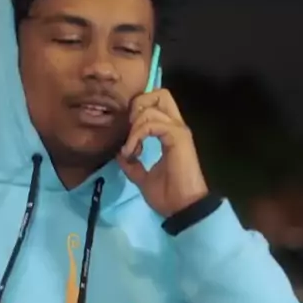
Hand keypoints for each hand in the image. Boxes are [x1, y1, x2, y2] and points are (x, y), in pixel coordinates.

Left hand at [117, 89, 209, 217]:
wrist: (183, 209)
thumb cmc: (168, 195)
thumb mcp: (142, 177)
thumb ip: (132, 164)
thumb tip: (119, 153)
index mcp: (170, 133)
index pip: (156, 104)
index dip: (137, 111)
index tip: (128, 137)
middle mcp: (176, 126)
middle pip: (160, 94)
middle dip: (138, 105)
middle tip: (130, 129)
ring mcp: (178, 130)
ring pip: (152, 107)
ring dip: (134, 126)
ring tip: (131, 148)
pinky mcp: (178, 137)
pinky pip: (152, 124)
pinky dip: (137, 135)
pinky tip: (134, 152)